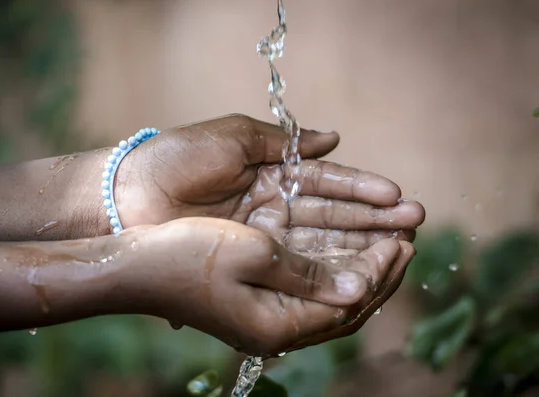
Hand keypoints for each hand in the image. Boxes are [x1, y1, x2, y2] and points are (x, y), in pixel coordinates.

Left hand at [115, 114, 424, 248]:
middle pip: (331, 215)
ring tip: (399, 247)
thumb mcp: (234, 137)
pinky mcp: (249, 260)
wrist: (130, 194)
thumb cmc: (179, 158)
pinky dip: (325, 267)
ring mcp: (263, 236)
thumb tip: (336, 137)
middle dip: (373, 219)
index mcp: (271, 172)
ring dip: (360, 245)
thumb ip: (284, 141)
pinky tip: (357, 271)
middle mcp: (273, 206)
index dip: (362, 190)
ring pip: (320, 242)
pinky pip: (294, 264)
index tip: (397, 196)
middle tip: (414, 224)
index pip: (326, 183)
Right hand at [115, 217, 415, 356]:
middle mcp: (275, 329)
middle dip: (379, 273)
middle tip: (405, 239)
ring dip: (358, 269)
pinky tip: (342, 250)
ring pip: (328, 299)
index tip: (402, 239)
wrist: (135, 267)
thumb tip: (358, 286)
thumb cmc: (187, 255)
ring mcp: (264, 318)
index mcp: (278, 325)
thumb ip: (308, 273)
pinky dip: (330, 270)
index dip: (380, 271)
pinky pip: (306, 291)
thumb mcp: (253, 254)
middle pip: (345, 307)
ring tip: (385, 242)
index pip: (349, 304)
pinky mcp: (254, 303)